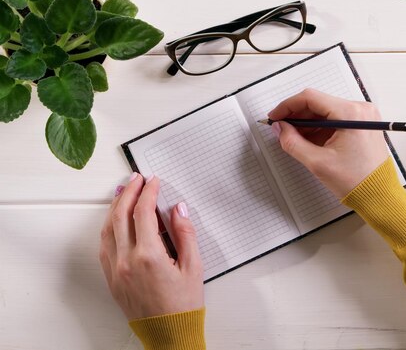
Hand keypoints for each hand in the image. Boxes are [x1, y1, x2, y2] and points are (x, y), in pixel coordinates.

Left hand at [99, 173, 203, 319]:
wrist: (167, 333)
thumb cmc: (183, 305)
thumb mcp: (193, 267)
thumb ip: (186, 234)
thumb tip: (178, 209)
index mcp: (149, 257)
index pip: (143, 212)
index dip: (148, 192)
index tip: (153, 181)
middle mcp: (127, 261)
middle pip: (121, 215)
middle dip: (128, 192)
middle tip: (136, 178)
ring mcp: (116, 270)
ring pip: (108, 228)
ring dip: (115, 206)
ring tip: (122, 191)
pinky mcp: (112, 278)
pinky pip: (105, 246)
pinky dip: (109, 226)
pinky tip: (115, 219)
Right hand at [268, 89, 389, 197]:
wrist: (379, 194)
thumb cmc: (356, 181)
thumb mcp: (317, 162)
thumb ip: (293, 142)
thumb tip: (280, 128)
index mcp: (351, 114)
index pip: (311, 98)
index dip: (288, 106)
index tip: (275, 117)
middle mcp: (360, 109)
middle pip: (318, 102)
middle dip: (297, 115)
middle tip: (281, 129)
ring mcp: (363, 116)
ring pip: (326, 110)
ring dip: (308, 122)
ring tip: (294, 138)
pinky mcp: (363, 124)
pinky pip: (335, 118)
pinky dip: (320, 127)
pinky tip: (309, 140)